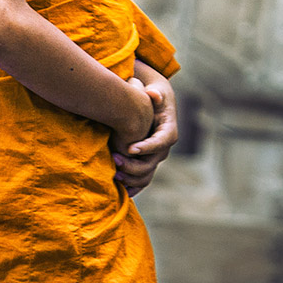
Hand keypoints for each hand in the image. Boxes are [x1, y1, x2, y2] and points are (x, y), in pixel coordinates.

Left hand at [113, 65, 176, 196]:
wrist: (152, 107)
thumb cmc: (152, 98)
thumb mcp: (156, 92)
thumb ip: (155, 94)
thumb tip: (154, 95)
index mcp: (168, 132)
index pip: (161, 142)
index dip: (147, 147)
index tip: (129, 148)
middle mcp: (163, 149)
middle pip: (151, 163)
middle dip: (132, 164)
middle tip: (114, 158)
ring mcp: (154, 159)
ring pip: (146, 176)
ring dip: (130, 178)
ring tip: (113, 173)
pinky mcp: (145, 165)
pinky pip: (141, 181)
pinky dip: (131, 188)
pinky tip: (119, 191)